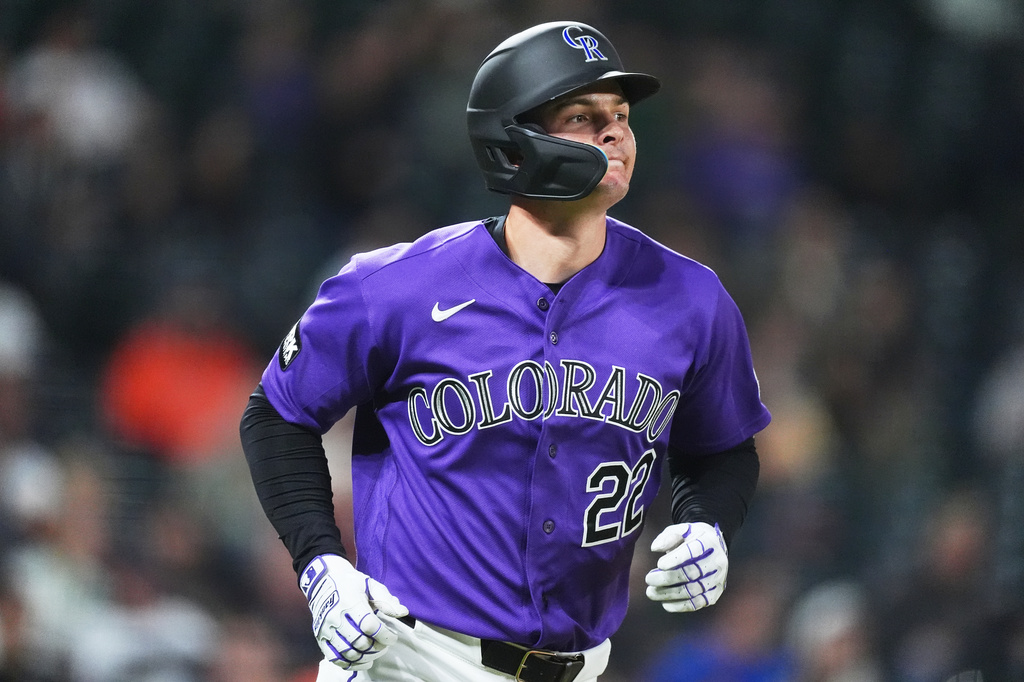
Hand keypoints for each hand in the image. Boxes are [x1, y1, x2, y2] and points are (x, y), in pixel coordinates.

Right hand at [300, 554, 407, 670]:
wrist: (322, 581)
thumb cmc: (350, 583)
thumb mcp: (370, 584)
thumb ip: (386, 599)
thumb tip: (403, 612)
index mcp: (350, 602)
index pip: (369, 625)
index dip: (384, 635)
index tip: (393, 637)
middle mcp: (336, 617)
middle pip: (359, 641)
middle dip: (376, 647)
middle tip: (384, 644)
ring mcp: (326, 629)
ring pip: (347, 652)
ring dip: (365, 657)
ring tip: (375, 652)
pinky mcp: (320, 638)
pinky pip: (334, 658)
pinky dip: (350, 664)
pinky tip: (363, 662)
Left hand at [645, 522, 727, 612]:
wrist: (714, 547)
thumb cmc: (692, 538)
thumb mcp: (681, 530)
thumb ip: (668, 536)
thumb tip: (655, 548)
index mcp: (708, 542)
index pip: (693, 550)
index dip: (676, 559)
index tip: (659, 564)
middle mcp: (716, 562)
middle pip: (691, 573)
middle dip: (667, 578)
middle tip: (649, 579)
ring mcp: (717, 579)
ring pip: (692, 591)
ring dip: (669, 594)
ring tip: (651, 592)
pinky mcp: (714, 593)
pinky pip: (697, 603)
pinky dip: (680, 606)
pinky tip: (665, 604)